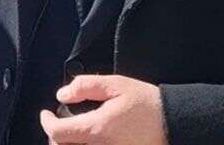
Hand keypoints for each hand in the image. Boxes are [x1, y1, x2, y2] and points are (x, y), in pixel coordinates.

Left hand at [39, 75, 167, 144]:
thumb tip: (63, 94)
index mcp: (97, 130)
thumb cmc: (149, 105)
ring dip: (69, 144)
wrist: (176, 125)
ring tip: (73, 133)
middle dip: (57, 136)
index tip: (46, 115)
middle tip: (59, 124)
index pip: (57, 132)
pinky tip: (90, 140)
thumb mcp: (117, 85)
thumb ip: (85, 86)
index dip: (46, 122)